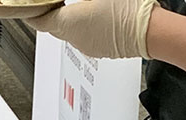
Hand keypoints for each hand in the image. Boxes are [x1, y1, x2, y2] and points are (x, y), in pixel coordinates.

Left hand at [28, 0, 157, 59]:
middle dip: (52, 11)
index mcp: (69, 24)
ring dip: (69, 18)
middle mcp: (76, 40)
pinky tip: (95, 12)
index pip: (38, 20)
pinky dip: (84, 25)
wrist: (153, 30)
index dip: (32, 10)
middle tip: (54, 0)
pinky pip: (86, 36)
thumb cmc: (128, 10)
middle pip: (54, 26)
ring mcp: (90, 47)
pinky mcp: (103, 49)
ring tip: (76, 3)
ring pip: (71, 32)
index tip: (34, 4)